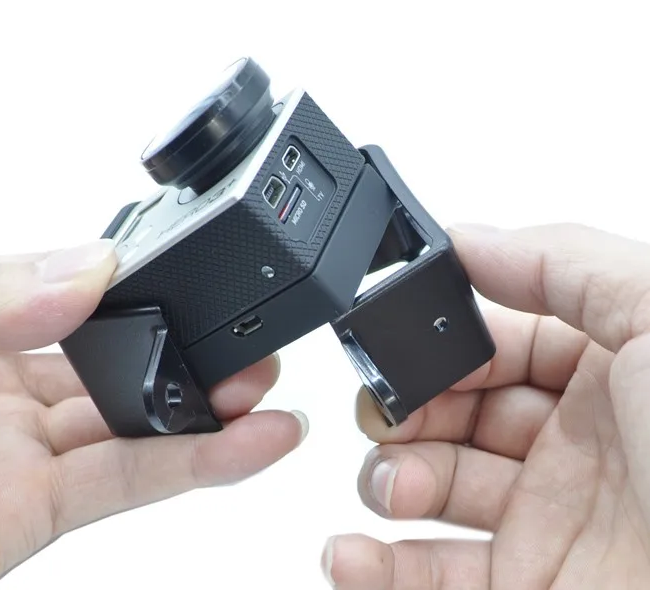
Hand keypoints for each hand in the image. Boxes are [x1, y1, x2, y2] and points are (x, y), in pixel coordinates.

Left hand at [0, 240, 306, 589]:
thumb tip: (85, 267)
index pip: (76, 299)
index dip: (142, 295)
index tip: (200, 281)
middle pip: (115, 366)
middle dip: (190, 356)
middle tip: (251, 340)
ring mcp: (11, 456)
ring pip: (131, 429)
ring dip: (207, 413)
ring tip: (269, 392)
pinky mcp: (19, 522)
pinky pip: (121, 486)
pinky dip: (194, 466)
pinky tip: (250, 443)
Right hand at [322, 223, 649, 587]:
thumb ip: (564, 264)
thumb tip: (468, 240)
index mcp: (606, 372)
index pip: (494, 342)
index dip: (441, 341)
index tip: (394, 343)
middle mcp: (575, 446)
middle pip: (453, 413)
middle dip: (406, 409)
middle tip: (387, 415)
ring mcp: (548, 524)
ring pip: (434, 491)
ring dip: (385, 480)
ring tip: (388, 483)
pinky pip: (431, 577)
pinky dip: (376, 570)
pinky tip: (349, 555)